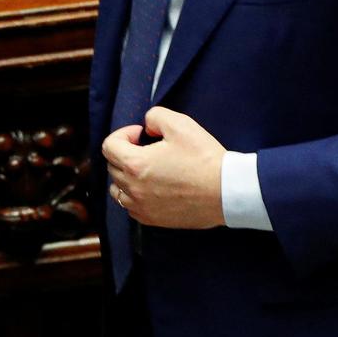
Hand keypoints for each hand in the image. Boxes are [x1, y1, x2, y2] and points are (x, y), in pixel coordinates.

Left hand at [102, 106, 226, 228]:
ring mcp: (141, 206)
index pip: (109, 146)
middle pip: (112, 166)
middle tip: (148, 149)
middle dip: (125, 153)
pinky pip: (131, 207)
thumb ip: (155, 116)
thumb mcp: (180, 124)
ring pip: (117, 189)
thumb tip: (147, 127)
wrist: (229, 192)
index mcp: (134, 164)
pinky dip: (134, 196)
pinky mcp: (153, 219)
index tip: (141, 134)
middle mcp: (132, 187)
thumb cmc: (205, 158)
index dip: (123, 134)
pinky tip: (152, 188)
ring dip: (126, 176)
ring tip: (146, 170)